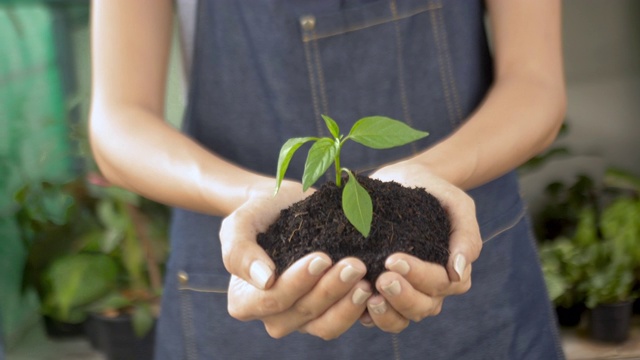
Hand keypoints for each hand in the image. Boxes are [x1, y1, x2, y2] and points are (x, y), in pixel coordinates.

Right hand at [219, 180, 372, 339]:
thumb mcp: (240, 222)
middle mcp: (272, 316)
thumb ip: (239, 251)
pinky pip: (342, 321)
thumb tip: (264, 280)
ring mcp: (301, 318)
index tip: (322, 258)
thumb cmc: (259, 214)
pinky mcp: (326, 313)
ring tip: (365, 279)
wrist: (285, 206)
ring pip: (325, 325)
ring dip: (348, 304)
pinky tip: (372, 286)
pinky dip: (358, 309)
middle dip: (330, 289)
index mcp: (244, 300)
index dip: (297, 282)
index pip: (272, 299)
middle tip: (354, 264)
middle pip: (302, 313)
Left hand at [363, 161, 481, 331]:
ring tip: (369, 295)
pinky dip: (366, 314)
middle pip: (422, 307)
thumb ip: (466, 235)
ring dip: (386, 312)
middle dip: (402, 296)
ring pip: (400, 319)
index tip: (394, 259)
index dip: (419, 276)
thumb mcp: (456, 204)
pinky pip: (375, 316)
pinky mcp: (378, 293)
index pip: (441, 283)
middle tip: (381, 278)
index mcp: (451, 272)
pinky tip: (353, 299)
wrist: (402, 180)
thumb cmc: (433, 192)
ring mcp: (404, 294)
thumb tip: (459, 272)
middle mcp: (429, 289)